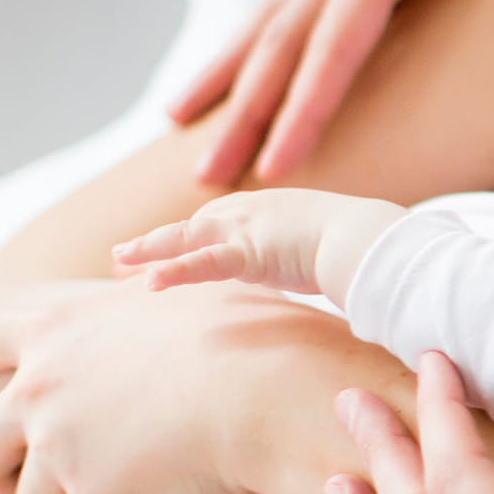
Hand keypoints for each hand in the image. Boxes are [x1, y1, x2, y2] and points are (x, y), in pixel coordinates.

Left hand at [115, 188, 404, 306]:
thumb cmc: (366, 246)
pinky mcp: (249, 251)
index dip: (186, 240)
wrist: (374, 239)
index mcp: (269, 210)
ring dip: (148, 250)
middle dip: (156, 244)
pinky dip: (174, 271)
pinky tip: (149, 283)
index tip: (163, 254)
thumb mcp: (333, 248)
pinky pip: (202, 264)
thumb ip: (319, 260)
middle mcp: (251, 211)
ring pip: (184, 239)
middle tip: (123, 260)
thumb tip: (334, 282)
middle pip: (192, 228)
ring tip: (119, 262)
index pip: (217, 224)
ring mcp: (246, 228)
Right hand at [173, 0, 493, 185]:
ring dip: (232, 75)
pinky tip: (247, 71)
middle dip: (244, 109)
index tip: (279, 167)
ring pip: (278, 15)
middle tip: (202, 179)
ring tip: (183, 127)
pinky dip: (265, 43)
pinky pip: (303, 4)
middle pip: (285, 34)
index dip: (308, 105)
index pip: (339, 37)